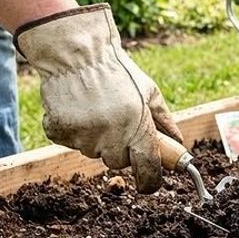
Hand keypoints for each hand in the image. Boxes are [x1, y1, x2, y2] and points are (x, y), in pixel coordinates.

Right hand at [15, 4, 182, 192]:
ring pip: (94, 152)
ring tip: (96, 109)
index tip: (149, 183)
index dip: (150, 180)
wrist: (76, 53)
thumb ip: (165, 122)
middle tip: (118, 123)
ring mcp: (83, 136)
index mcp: (137, 127)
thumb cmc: (117, 71)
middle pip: (118, 162)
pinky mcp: (59, 132)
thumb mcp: (149, 92)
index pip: (147, 168)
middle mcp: (111, 135)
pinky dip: (74, 130)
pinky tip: (77, 108)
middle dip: (121, 148)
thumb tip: (179, 142)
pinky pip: (70, 142)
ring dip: (97, 138)